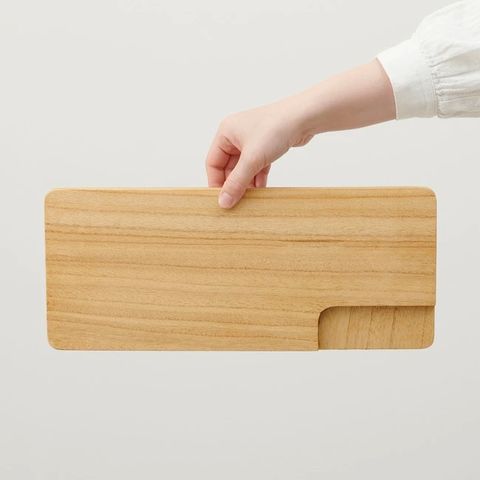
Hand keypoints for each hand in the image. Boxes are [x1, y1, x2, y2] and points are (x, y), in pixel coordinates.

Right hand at [205, 59, 394, 208]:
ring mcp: (252, 141)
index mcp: (225, 132)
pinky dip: (258, 178)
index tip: (221, 200)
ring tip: (250, 199)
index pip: (212, 162)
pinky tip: (261, 190)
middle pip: (228, 167)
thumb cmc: (276, 128)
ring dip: (246, 183)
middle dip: (234, 184)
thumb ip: (237, 182)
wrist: (305, 117)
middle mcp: (236, 135)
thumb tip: (224, 202)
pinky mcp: (266, 146)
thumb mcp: (252, 159)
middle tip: (236, 202)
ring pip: (243, 168)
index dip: (216, 182)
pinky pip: (256, 166)